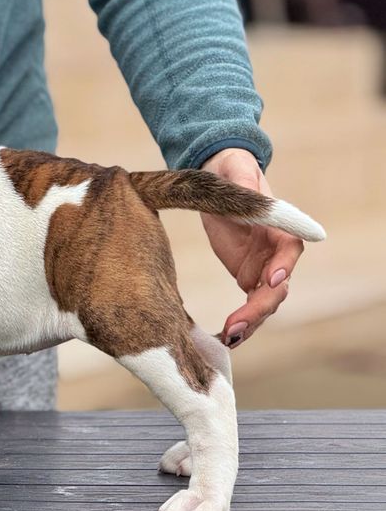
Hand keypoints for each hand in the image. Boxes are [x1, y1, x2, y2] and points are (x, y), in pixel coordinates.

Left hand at [200, 148, 303, 347]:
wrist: (221, 178)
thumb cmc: (232, 171)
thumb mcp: (235, 171)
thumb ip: (242, 182)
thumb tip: (244, 181)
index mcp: (280, 228)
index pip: (289, 250)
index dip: (283, 266)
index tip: (272, 280)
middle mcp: (276, 253)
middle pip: (277, 287)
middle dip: (260, 307)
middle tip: (237, 324)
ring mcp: (263, 267)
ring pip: (264, 303)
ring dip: (251, 322)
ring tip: (230, 337)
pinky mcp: (247, 275)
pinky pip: (249, 306)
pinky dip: (241, 323)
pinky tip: (226, 339)